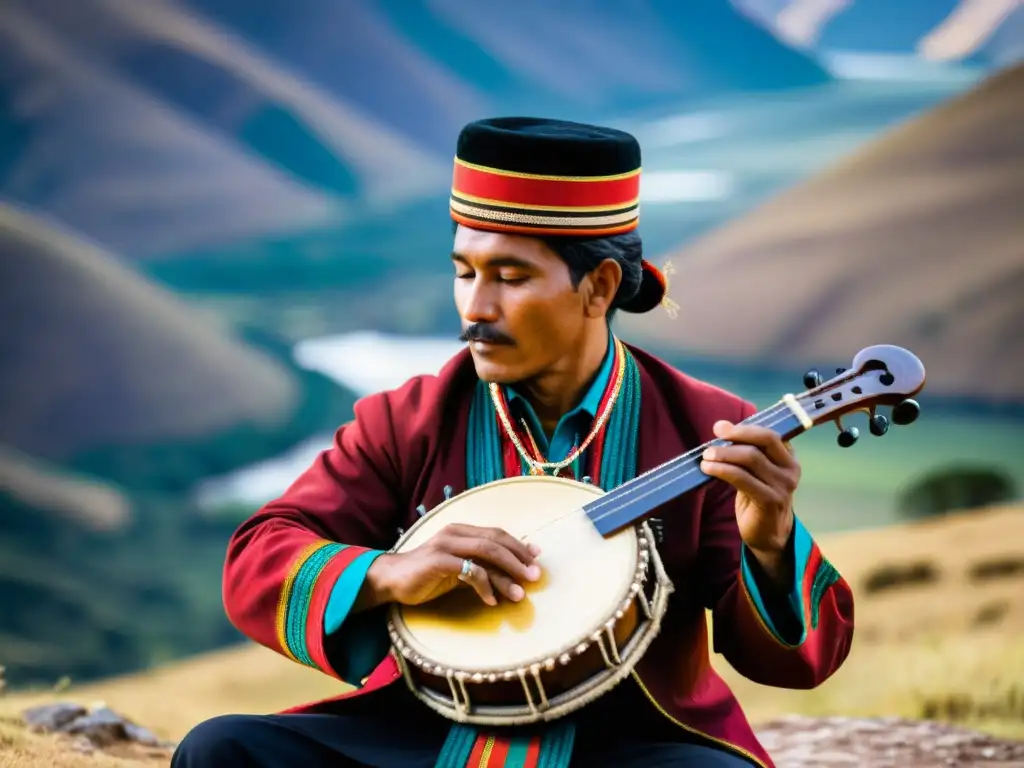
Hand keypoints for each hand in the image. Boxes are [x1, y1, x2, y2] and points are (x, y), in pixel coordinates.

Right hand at [364, 523, 541, 607]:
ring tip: (519, 594)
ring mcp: (446, 545)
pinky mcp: (438, 561)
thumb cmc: (427, 574)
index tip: (537, 557)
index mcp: (462, 531)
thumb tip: (511, 575)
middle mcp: (455, 533)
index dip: (518, 545)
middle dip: (519, 558)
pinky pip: (469, 571)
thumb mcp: (458, 569)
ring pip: (486, 554)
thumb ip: (480, 566)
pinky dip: (484, 586)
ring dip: (506, 575)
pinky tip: (491, 601)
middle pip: (496, 541)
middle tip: (535, 576)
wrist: (391, 579)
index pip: (497, 534)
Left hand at [700, 420, 798, 575]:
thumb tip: (722, 426)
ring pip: (750, 458)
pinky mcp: (770, 500)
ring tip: (705, 457)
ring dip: (723, 454)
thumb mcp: (755, 471)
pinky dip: (722, 470)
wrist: (768, 533)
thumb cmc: (757, 497)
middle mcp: (790, 469)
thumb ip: (745, 451)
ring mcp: (783, 485)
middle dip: (734, 436)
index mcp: (789, 458)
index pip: (769, 434)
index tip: (720, 427)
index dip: (744, 428)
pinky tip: (708, 469)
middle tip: (710, 441)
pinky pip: (742, 478)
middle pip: (763, 441)